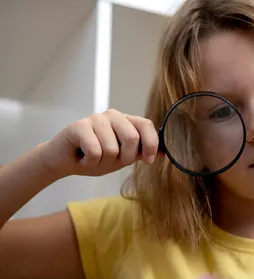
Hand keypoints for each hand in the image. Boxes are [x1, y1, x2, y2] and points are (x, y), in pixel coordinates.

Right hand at [39, 109, 159, 178]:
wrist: (62, 162)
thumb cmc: (93, 158)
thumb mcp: (121, 158)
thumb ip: (140, 153)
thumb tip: (165, 153)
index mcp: (125, 121)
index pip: (146, 125)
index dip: (151, 144)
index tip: (148, 161)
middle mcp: (111, 115)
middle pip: (131, 137)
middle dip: (123, 158)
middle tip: (109, 160)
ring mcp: (95, 118)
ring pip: (112, 149)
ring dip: (102, 162)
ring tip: (93, 158)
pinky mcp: (78, 126)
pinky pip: (95, 151)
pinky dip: (89, 162)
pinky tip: (82, 157)